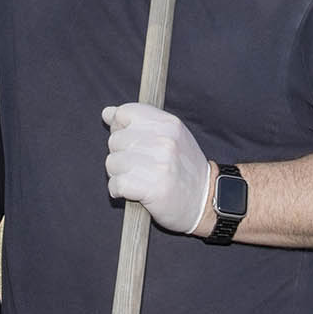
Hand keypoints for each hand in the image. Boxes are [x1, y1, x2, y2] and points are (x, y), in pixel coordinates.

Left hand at [102, 103, 210, 233]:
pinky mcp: (150, 187)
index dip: (119, 127)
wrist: (205, 201)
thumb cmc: (185, 169)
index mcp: (169, 124)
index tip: (128, 141)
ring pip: (112, 162)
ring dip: (118, 174)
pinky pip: (115, 184)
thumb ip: (141, 123)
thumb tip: (107, 112)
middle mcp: (164, 140)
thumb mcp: (171, 137)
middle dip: (120, 155)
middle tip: (139, 166)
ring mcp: (158, 164)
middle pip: (115, 140)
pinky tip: (133, 192)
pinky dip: (118, 191)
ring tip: (137, 179)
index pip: (125, 113)